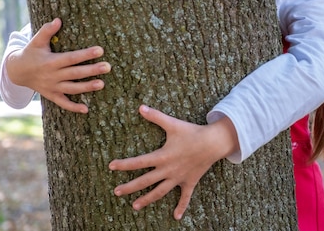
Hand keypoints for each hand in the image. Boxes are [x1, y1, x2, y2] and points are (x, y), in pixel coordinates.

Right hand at [6, 18, 110, 112]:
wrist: (16, 72)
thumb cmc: (31, 53)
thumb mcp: (36, 41)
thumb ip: (46, 31)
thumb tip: (58, 20)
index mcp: (51, 61)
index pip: (71, 58)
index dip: (85, 54)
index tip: (100, 50)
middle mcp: (52, 75)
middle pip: (75, 73)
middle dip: (92, 70)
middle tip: (108, 67)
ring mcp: (52, 87)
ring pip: (72, 88)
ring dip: (87, 87)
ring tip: (101, 84)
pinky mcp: (51, 95)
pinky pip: (63, 103)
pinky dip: (73, 107)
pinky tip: (86, 109)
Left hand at [109, 105, 238, 220]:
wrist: (213, 142)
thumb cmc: (192, 132)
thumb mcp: (173, 124)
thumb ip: (156, 116)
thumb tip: (140, 107)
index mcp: (162, 156)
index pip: (139, 162)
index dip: (124, 164)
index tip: (111, 167)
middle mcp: (168, 170)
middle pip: (145, 181)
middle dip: (129, 187)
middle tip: (116, 192)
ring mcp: (178, 178)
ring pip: (160, 192)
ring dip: (147, 200)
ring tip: (134, 206)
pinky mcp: (189, 182)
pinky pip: (185, 197)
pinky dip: (181, 207)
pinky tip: (176, 217)